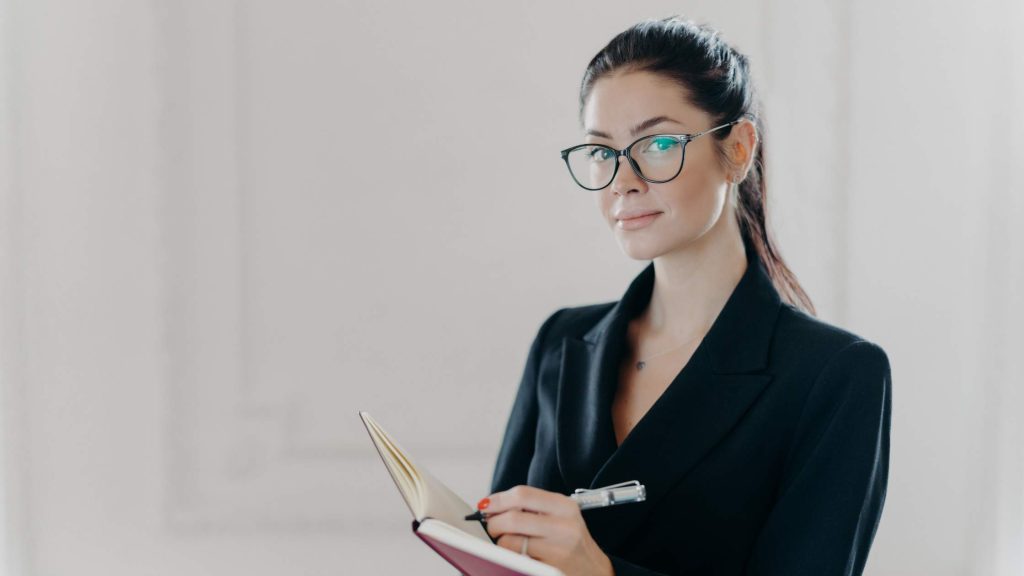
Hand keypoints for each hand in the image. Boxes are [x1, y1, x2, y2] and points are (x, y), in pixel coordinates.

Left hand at [476, 485, 613, 575]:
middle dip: (493, 523)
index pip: (522, 495)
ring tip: (506, 543)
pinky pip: (517, 560)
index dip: (498, 499)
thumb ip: (532, 507)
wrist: (594, 570)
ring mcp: (558, 549)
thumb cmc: (570, 542)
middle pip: (513, 518)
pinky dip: (510, 557)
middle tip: (490, 527)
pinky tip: (517, 556)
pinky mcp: (551, 569)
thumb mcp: (560, 517)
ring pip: (510, 541)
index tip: (485, 505)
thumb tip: (492, 506)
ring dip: (500, 542)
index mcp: (565, 506)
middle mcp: (564, 525)